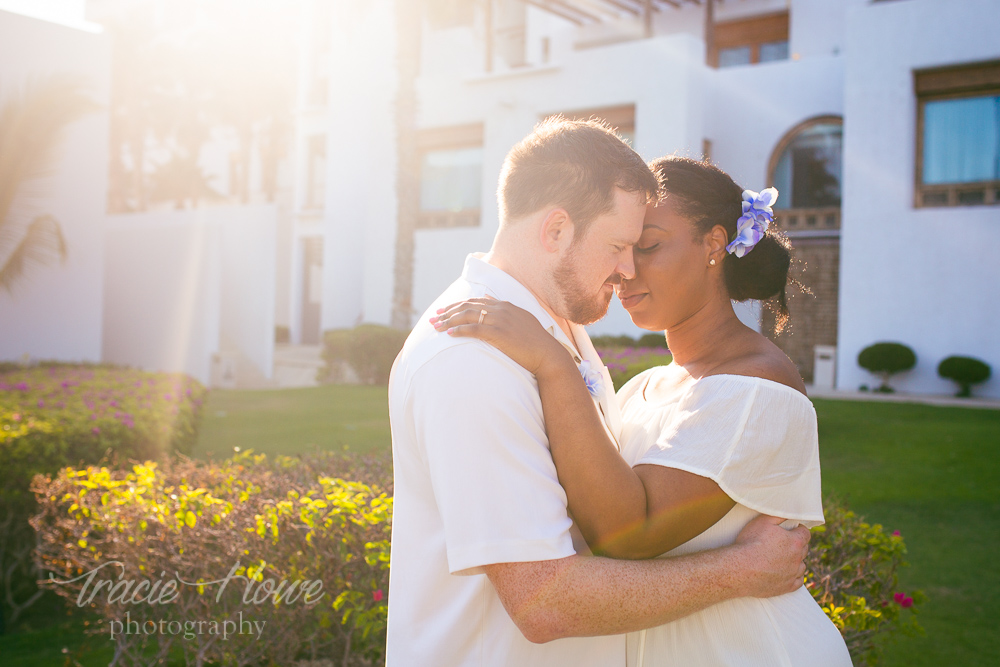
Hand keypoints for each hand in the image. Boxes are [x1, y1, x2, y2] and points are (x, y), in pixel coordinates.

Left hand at [430, 297, 565, 375]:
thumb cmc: (535, 341)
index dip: (457, 305)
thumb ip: (504, 307)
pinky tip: (450, 334)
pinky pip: (474, 329)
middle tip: (433, 318)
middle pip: (468, 306)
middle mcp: (501, 309)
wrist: (547, 353)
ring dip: (449, 321)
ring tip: (436, 327)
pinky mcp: (499, 333)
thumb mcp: (521, 318)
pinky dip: (460, 330)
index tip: (444, 311)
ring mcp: (500, 320)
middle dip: (448, 312)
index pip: (475, 301)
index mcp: (505, 305)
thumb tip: (488, 296)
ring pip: (468, 316)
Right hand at [732, 515, 809, 597]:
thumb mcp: (763, 521)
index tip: (793, 529)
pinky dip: (794, 576)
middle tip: (784, 543)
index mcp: (795, 542)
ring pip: (802, 566)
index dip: (799, 529)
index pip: (805, 533)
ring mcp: (793, 574)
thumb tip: (789, 513)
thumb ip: (779, 515)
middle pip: (804, 549)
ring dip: (796, 561)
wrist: (740, 569)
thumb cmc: (750, 543)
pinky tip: (787, 573)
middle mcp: (798, 558)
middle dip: (797, 544)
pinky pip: (798, 581)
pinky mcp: (787, 587)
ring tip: (784, 558)